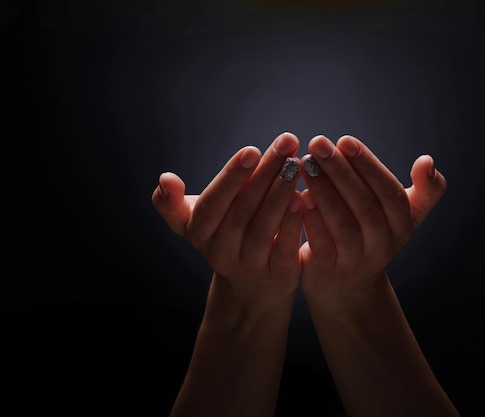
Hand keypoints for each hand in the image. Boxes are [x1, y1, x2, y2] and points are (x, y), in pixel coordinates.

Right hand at [151, 132, 303, 302]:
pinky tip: (305, 198)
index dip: (230, 177)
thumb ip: (173, 202)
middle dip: (265, 173)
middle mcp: (220, 252)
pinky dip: (294, 223)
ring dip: (280, 194)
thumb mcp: (195, 221)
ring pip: (263, 228)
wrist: (251, 287)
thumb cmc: (224, 236)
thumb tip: (164, 179)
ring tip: (296, 165)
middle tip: (286, 143)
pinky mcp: (278, 275)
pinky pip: (285, 248)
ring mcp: (249, 266)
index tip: (251, 149)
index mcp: (199, 232)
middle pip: (242, 210)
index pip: (213, 202)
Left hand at [298, 135, 446, 305]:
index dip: (368, 165)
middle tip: (318, 143)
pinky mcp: (328, 270)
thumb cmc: (372, 236)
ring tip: (305, 164)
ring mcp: (356, 261)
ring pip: (341, 223)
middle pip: (364, 205)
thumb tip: (428, 161)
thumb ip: (424, 190)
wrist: (347, 287)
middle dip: (340, 171)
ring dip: (323, 190)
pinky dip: (310, 218)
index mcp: (402, 225)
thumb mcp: (403, 217)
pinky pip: (320, 241)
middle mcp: (383, 245)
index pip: (389, 192)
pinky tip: (298, 194)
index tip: (345, 140)